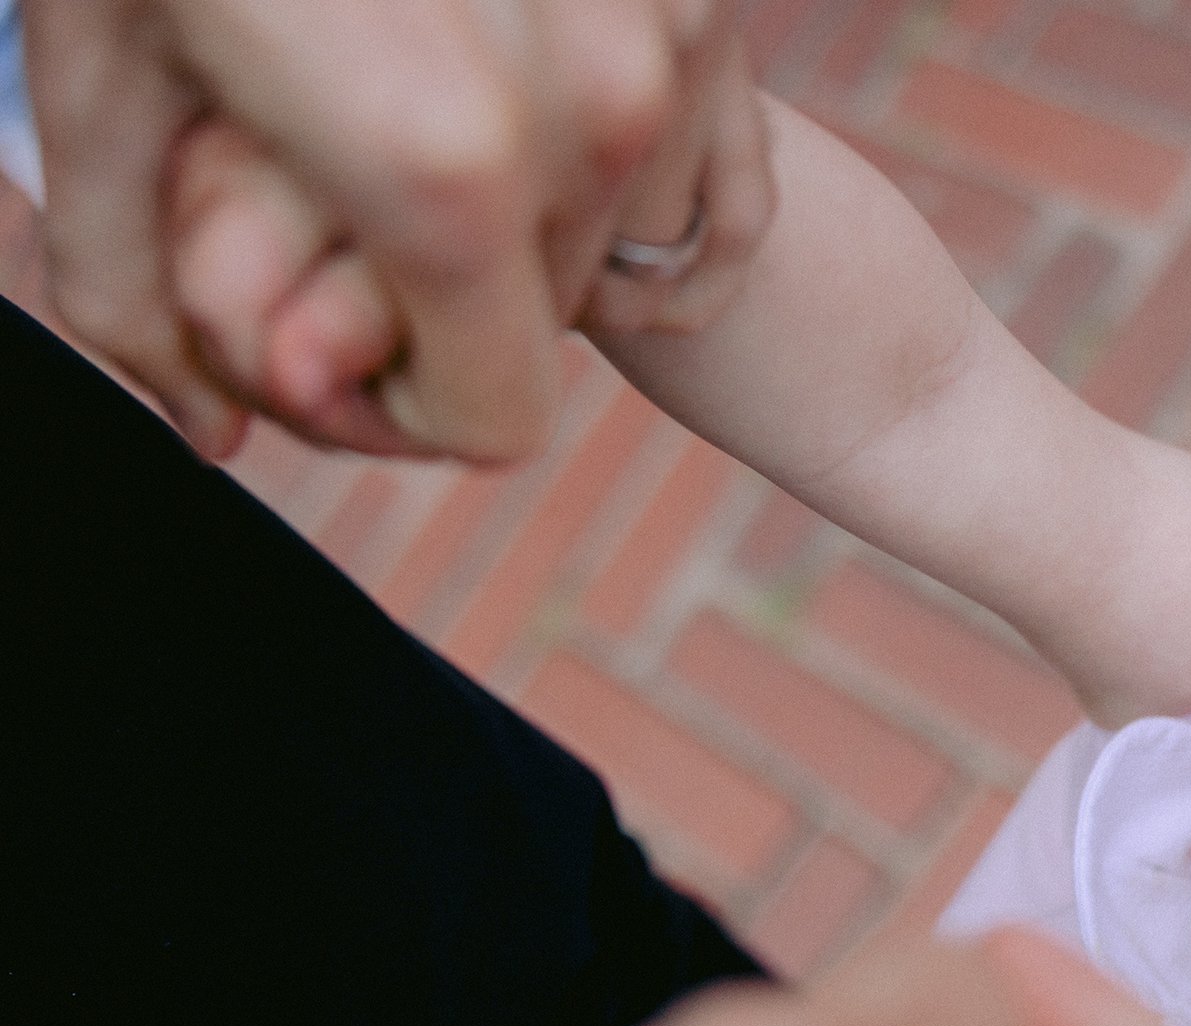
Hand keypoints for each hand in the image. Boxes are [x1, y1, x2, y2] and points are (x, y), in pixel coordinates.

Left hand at [23, 0, 771, 460]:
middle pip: (551, 314)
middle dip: (452, 299)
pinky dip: (626, 146)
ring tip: (411, 107)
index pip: (490, 413)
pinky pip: (693, 140)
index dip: (399, 410)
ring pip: (627, 225)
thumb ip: (140, 292)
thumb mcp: (102, 73)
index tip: (321, 348)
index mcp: (444, 175)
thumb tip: (212, 426)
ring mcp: (663, 32)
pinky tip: (534, 89)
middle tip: (332, 202)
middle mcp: (590, 113)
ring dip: (540, 214)